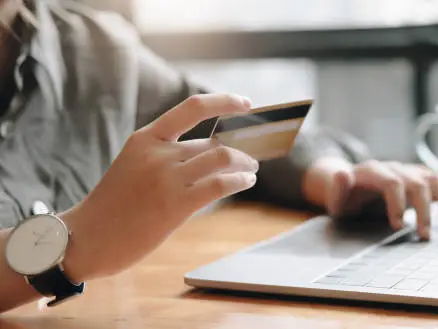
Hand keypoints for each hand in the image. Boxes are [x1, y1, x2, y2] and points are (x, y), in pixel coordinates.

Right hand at [60, 94, 259, 281]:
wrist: (88, 238)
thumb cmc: (114, 205)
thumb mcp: (134, 165)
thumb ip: (167, 155)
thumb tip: (213, 153)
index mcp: (146, 138)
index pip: (193, 107)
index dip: (224, 101)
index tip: (246, 103)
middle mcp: (158, 153)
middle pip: (213, 143)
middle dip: (240, 150)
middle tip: (251, 160)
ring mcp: (167, 178)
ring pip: (223, 157)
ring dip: (245, 164)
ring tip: (251, 171)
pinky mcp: (176, 205)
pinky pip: (221, 184)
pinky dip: (241, 180)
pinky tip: (246, 182)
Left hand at [302, 157, 437, 239]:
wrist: (353, 183)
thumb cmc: (346, 195)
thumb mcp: (336, 195)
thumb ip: (337, 187)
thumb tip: (342, 173)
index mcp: (375, 170)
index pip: (392, 182)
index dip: (396, 203)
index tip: (397, 226)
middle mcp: (398, 169)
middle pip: (417, 183)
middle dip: (423, 210)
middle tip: (425, 235)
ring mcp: (413, 173)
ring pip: (436, 181)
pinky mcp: (424, 182)